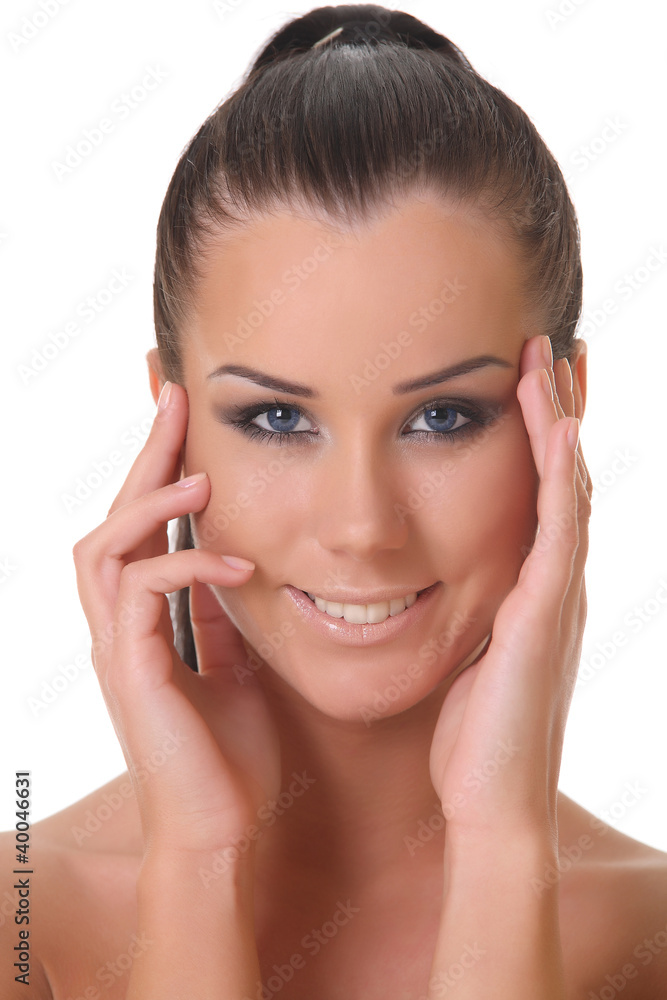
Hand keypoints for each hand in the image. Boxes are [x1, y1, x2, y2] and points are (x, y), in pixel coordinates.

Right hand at [72, 381, 280, 861]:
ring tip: (201, 473)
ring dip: (151, 502)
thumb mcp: (238, 668)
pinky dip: (187, 564)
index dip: (157, 467)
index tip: (182, 412)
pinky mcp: (132, 670)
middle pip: (111, 518)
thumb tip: (243, 564)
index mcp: (145, 622)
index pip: (141, 526)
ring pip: (105, 547)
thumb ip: (225, 618)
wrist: (223, 835)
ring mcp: (119, 648)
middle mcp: (120, 627)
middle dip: (143, 456)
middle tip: (174, 395)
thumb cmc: (231, 759)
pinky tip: (239, 562)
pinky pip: (141, 592)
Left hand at [429, 334, 591, 839]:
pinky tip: (556, 425)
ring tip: (549, 359)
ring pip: (567, 487)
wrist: (489, 805)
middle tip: (551, 346)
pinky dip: (560, 473)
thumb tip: (422, 587)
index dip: (539, 437)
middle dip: (559, 410)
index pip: (540, 494)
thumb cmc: (470, 739)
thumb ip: (460, 616)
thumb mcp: (464, 659)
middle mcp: (553, 583)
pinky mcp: (547, 613)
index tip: (526, 380)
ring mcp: (557, 595)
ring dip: (559, 421)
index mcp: (530, 590)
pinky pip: (559, 527)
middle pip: (563, 476)